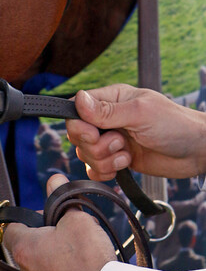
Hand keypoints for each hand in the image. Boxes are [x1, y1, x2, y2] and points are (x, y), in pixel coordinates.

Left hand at [3, 174, 115, 270]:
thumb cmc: (91, 258)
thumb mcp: (78, 218)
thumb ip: (61, 198)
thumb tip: (54, 179)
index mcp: (24, 250)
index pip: (13, 229)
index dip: (29, 222)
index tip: (47, 222)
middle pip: (28, 254)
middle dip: (44, 247)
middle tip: (68, 243)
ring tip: (79, 268)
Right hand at [67, 85, 205, 181]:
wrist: (196, 151)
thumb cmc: (175, 124)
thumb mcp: (140, 113)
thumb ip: (107, 110)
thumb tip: (78, 99)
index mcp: (110, 99)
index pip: (76, 110)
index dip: (79, 126)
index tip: (95, 134)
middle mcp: (107, 119)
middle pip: (77, 135)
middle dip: (95, 146)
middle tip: (119, 143)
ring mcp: (111, 140)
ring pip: (85, 154)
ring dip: (104, 160)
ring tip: (127, 155)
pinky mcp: (117, 160)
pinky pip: (94, 170)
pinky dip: (105, 172)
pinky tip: (124, 166)